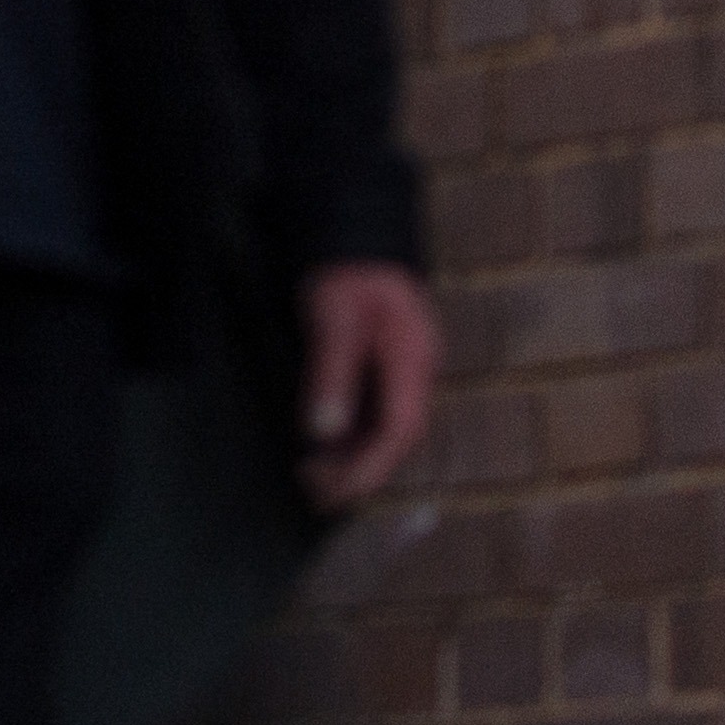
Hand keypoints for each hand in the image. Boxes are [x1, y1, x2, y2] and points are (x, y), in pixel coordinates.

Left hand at [295, 263, 438, 510]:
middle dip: (359, 471)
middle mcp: (413, 371)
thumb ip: (330, 374)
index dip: (372, 466)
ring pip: (382, 429)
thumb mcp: (334, 318)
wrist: (356, 234)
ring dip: (351, 458)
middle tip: (315, 490)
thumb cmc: (348, 270)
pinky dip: (347, 438)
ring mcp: (401, 371)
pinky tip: (321, 448)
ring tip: (311, 476)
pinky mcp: (383, 369)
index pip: (400, 429)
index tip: (339, 489)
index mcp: (411, 359)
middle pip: (395, 437)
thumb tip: (323, 431)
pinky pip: (371, 414)